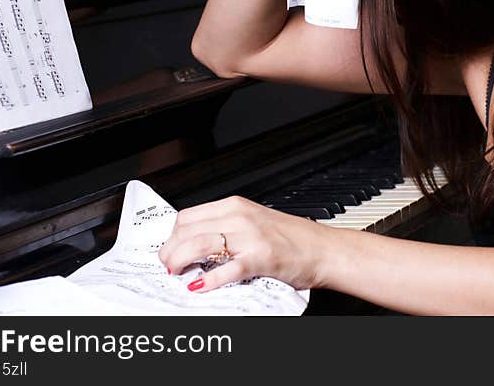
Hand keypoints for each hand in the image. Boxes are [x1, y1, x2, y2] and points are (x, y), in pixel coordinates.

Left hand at [158, 195, 329, 291]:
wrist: (323, 250)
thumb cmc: (294, 240)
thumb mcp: (254, 223)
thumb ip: (228, 229)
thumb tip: (196, 245)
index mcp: (236, 206)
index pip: (188, 216)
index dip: (172, 236)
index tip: (170, 249)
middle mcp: (240, 217)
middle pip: (187, 230)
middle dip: (170, 250)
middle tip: (169, 266)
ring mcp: (250, 237)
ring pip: (199, 244)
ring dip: (181, 261)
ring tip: (178, 274)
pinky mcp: (261, 258)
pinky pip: (226, 268)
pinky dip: (209, 279)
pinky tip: (200, 286)